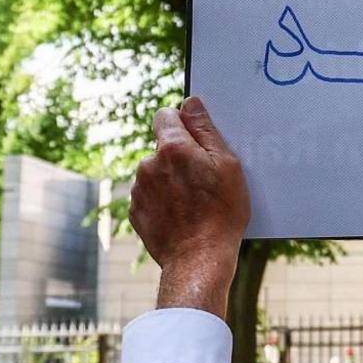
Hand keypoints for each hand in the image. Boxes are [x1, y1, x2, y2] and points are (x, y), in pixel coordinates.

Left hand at [130, 96, 250, 318]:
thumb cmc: (221, 213)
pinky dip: (163, 202)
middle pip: (163, 147)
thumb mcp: (227, 166)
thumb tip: (191, 103)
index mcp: (172, 147)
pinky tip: (182, 216)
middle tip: (204, 180)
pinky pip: (150, 197)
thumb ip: (205, 130)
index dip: (183, 124)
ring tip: (194, 203)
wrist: (199, 260)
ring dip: (171, 180)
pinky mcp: (135, 212)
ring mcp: (139, 190)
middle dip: (180, 157)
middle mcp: (148, 164)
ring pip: (156, 173)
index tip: (197, 141)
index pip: (166, 115)